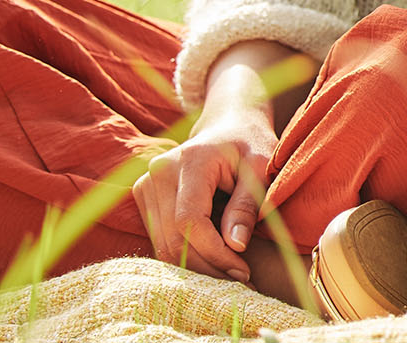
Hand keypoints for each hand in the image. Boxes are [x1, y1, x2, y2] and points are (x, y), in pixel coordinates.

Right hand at [130, 100, 275, 281]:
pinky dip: (186, 256)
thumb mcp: (262, 168)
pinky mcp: (144, 196)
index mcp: (191, 160)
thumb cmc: (250, 144)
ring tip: (230, 274)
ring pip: (162, 244)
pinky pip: (160, 238)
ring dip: (197, 266)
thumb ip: (247, 204)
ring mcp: (146, 184)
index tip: (243, 269)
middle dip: (208, 266)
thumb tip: (235, 245)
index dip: (214, 252)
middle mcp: (159, 171)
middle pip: (172, 237)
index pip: (190, 220)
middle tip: (241, 280)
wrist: (228, 126)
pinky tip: (214, 261)